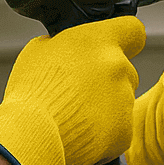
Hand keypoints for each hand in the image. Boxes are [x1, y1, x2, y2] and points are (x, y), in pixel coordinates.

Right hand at [0, 16, 145, 164]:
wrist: (31, 135)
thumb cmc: (30, 92)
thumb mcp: (40, 50)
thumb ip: (65, 44)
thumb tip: (69, 48)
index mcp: (99, 41)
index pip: (132, 30)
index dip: (125, 38)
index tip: (115, 46)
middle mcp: (118, 66)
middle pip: (124, 70)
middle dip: (107, 79)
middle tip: (80, 91)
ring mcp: (124, 99)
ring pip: (121, 100)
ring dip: (104, 106)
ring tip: (74, 116)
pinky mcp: (124, 130)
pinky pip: (119, 128)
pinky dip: (104, 132)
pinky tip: (80, 133)